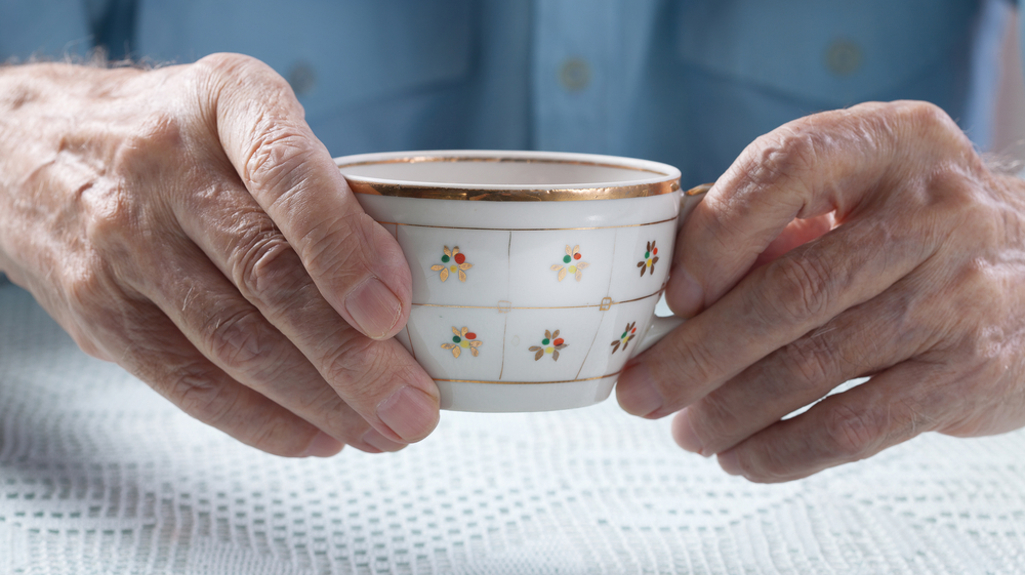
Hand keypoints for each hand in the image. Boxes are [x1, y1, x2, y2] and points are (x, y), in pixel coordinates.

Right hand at [0, 54, 438, 455]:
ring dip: (320, 402)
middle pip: (268, 276)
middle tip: (413, 407)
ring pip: (234, 343)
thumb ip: (317, 187)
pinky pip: (187, 383)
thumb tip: (400, 290)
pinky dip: (262, 421)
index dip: (343, 248)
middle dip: (353, 358)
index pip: (286, 173)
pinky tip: (317, 435)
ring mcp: (124, 242)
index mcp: (226, 101)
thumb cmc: (175, 137)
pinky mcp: (101, 310)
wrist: (32, 148)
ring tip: (381, 431)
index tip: (392, 311)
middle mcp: (166, 167)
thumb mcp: (248, 118)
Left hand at [616, 100, 1024, 481]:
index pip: (787, 170)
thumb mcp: (858, 188)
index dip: (715, 235)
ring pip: (815, 366)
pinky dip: (786, 450)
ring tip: (686, 430)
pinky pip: (857, 425)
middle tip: (640, 391)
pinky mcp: (969, 372)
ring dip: (731, 410)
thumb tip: (674, 282)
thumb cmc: (916, 226)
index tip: (672, 294)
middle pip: (791, 290)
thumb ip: (773, 218)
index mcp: (891, 143)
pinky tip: (743, 456)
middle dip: (700, 352)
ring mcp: (958, 294)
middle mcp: (933, 212)